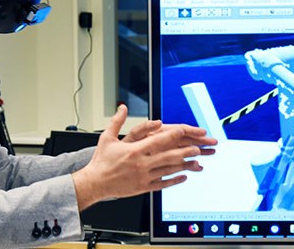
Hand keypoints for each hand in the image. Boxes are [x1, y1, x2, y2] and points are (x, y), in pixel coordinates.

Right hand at [72, 105, 217, 210]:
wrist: (95, 183)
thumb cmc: (101, 161)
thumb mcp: (107, 137)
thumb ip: (117, 121)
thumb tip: (122, 107)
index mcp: (135, 150)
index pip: (158, 140)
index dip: (173, 135)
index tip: (184, 130)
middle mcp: (141, 164)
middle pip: (168, 156)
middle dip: (185, 152)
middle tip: (199, 148)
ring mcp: (144, 177)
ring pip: (168, 170)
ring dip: (184, 165)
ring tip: (196, 161)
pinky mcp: (143, 187)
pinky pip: (163, 184)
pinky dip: (174, 180)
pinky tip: (183, 177)